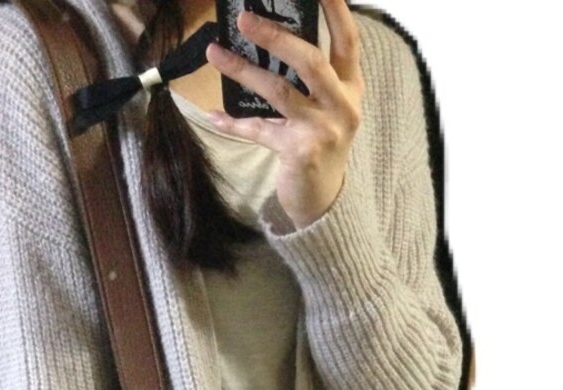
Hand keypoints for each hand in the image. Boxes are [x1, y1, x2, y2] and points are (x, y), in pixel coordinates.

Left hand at [204, 0, 365, 229]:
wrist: (323, 197)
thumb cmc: (320, 140)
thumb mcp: (326, 105)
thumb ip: (310, 75)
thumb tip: (267, 34)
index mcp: (350, 86)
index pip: (347, 40)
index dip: (335, 9)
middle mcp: (342, 105)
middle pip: (310, 61)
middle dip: (276, 36)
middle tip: (243, 19)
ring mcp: (322, 130)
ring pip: (279, 91)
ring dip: (243, 70)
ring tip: (214, 53)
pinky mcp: (300, 153)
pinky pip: (260, 130)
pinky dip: (234, 123)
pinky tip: (212, 114)